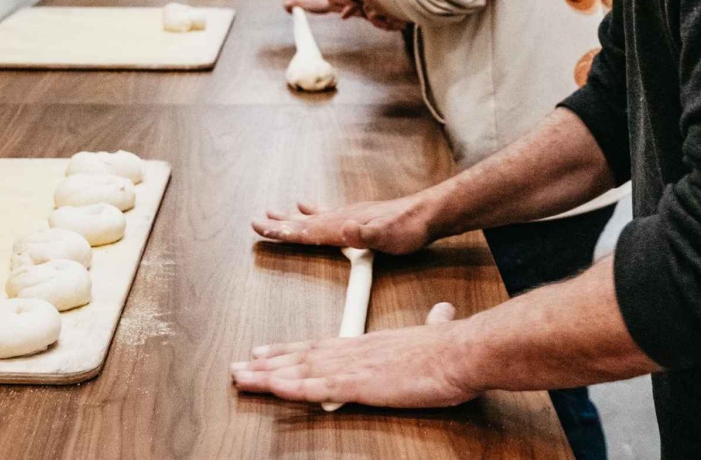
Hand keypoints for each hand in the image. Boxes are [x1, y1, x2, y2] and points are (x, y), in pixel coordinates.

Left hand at [230, 302, 475, 407]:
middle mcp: (356, 351)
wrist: (462, 350)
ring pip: (301, 370)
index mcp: (371, 342)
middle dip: (267, 362)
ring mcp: (356, 366)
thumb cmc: (452, 347)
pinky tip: (272, 386)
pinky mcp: (361, 384)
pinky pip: (318, 387)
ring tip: (240, 377)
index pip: (322, 345)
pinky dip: (292, 387)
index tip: (266, 351)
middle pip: (302, 356)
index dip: (291, 349)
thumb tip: (442, 313)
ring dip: (268, 374)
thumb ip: (434, 323)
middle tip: (238, 366)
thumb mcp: (438, 331)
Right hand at [252, 194, 435, 252]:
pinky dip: (314, 212)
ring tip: (274, 211)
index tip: (260, 227)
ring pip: (314, 217)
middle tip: (256, 220)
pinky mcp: (360, 216)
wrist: (429, 214)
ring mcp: (351, 215)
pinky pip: (328, 214)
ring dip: (292, 217)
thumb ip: (364, 233)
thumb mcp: (387, 235)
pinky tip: (310, 208)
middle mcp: (343, 218)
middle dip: (280, 223)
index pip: (306, 230)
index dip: (283, 230)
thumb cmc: (409, 228)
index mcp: (343, 226)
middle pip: (304, 222)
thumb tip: (344, 228)